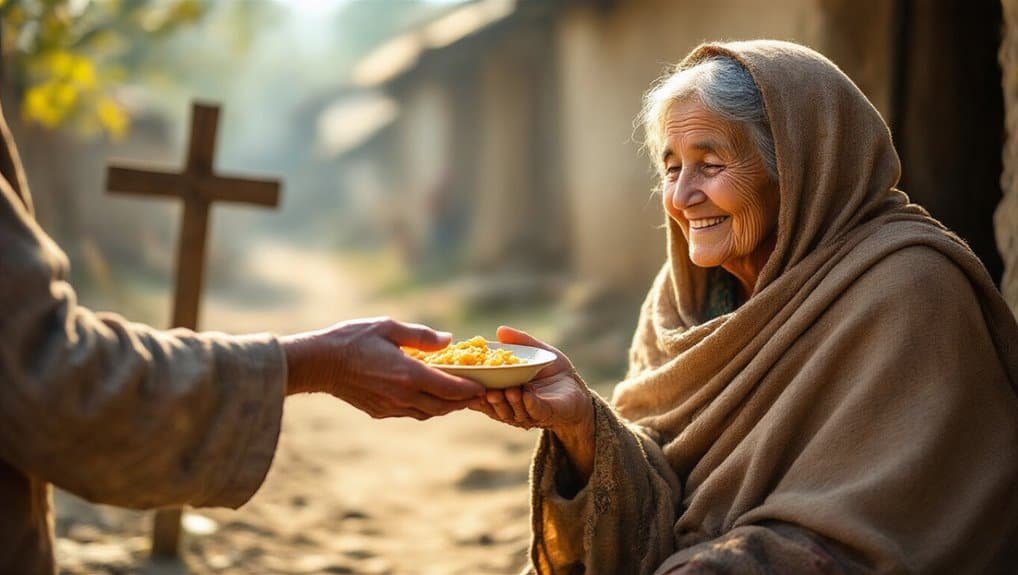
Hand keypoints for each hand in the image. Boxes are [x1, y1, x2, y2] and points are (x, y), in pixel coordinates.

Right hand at [281, 317, 485, 419]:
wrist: (318, 363)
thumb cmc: (352, 339)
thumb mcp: (389, 327)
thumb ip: (422, 336)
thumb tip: (449, 340)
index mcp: (410, 374)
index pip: (451, 388)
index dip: (471, 389)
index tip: (484, 387)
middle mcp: (403, 396)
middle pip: (444, 405)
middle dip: (464, 402)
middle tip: (478, 395)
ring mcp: (391, 407)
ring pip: (428, 413)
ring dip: (446, 407)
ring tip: (458, 399)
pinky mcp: (379, 412)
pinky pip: (410, 414)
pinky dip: (426, 408)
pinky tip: (429, 399)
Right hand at [471, 326, 594, 479]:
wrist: (577, 392)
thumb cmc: (552, 372)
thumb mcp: (536, 352)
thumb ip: (520, 342)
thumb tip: (500, 330)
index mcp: (504, 392)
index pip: (484, 393)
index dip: (475, 389)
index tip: (469, 381)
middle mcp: (512, 406)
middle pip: (495, 405)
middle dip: (490, 399)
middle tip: (486, 390)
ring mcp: (529, 412)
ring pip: (513, 411)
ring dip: (508, 402)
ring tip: (506, 390)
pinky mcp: (547, 414)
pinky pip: (535, 410)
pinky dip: (528, 403)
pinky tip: (524, 393)